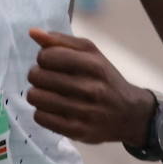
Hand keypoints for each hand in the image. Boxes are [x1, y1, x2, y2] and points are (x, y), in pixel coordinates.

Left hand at [26, 28, 152, 146]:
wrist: (130, 115)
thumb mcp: (91, 54)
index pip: (47, 56)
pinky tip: (52, 109)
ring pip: (36, 97)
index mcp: (94, 65)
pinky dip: (41, 112)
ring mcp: (84, 112)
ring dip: (37, 94)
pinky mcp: (77, 131)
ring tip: (47, 94)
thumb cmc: (105, 79)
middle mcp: (91, 89)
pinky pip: (40, 117)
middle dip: (38, 76)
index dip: (43, 58)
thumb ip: (61, 41)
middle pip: (38, 76)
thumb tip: (33, 32)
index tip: (50, 63)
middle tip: (47, 79)